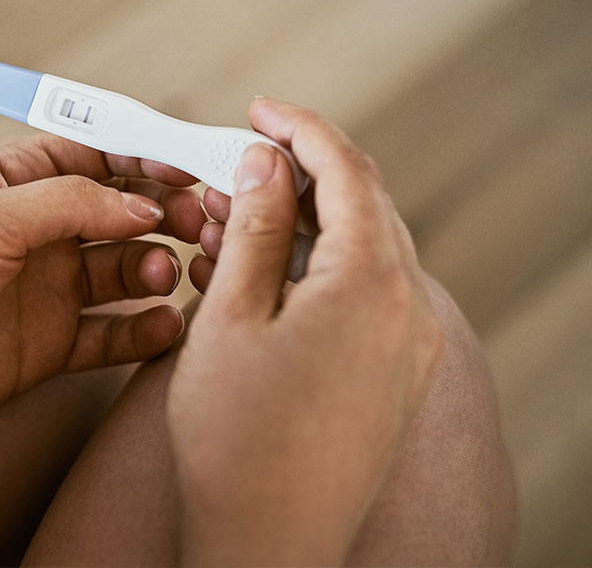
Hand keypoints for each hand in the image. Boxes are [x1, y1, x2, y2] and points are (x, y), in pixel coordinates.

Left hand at [0, 135, 206, 447]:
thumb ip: (66, 204)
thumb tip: (143, 201)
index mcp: (8, 181)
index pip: (96, 153)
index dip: (150, 156)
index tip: (198, 168)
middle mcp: (28, 232)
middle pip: (121, 209)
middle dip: (168, 213)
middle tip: (201, 227)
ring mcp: (36, 290)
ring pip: (122, 271)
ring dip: (157, 269)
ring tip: (167, 276)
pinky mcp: (39, 349)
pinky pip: (108, 334)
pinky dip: (141, 330)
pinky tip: (162, 326)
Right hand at [168, 99, 444, 564]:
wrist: (267, 542)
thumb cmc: (237, 439)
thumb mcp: (228, 315)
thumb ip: (252, 227)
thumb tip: (263, 164)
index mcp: (371, 283)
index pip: (347, 171)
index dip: (300, 129)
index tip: (260, 110)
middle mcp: (409, 309)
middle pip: (361, 206)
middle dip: (296, 176)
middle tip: (233, 166)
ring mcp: (409, 347)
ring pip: (360, 252)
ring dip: (299, 228)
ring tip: (226, 233)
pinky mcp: (396, 377)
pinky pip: (362, 297)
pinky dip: (313, 273)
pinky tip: (257, 282)